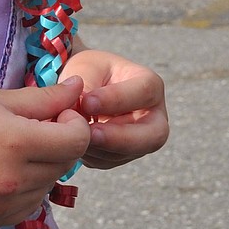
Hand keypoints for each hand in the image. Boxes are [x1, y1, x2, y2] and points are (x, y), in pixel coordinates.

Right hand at [0, 78, 90, 228]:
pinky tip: (4, 168)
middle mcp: (13, 180)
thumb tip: (80, 88)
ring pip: (48, 186)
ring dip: (44, 166)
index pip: (76, 141)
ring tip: (14, 147)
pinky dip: (27, 188)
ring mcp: (2, 206)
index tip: (57, 112)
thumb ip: (44, 99)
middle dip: (59, 143)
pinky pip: (29, 206)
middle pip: (65, 164)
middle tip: (32, 126)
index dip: (74, 122)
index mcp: (16, 143)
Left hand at [60, 49, 168, 169]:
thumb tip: (77, 114)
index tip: (87, 102)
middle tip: (91, 134)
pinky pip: (109, 161)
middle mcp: (153, 116)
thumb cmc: (90, 71)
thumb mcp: (86, 68)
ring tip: (75, 132)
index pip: (144, 92)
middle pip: (153, 135)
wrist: (84, 86)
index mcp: (151, 85)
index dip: (116, 99)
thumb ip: (84, 87)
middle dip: (120, 138)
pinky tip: (76, 140)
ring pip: (128, 153)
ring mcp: (141, 140)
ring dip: (99, 147)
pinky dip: (91, 153)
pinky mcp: (122, 155)